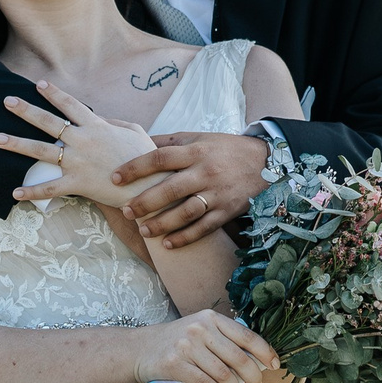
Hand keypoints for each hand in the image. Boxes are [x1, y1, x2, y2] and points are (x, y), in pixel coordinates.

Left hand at [0, 82, 144, 204]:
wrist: (151, 187)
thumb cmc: (146, 159)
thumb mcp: (134, 132)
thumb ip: (114, 122)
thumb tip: (99, 118)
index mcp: (97, 126)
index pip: (70, 105)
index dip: (54, 93)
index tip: (38, 84)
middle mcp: (82, 141)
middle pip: (48, 122)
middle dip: (25, 110)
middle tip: (7, 101)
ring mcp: (78, 162)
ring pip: (41, 151)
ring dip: (17, 144)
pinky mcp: (78, 184)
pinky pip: (50, 188)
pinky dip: (32, 192)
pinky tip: (14, 193)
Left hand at [108, 130, 269, 246]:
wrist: (266, 163)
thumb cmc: (224, 149)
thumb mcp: (199, 138)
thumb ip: (169, 142)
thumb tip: (137, 141)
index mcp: (196, 151)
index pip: (160, 157)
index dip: (135, 168)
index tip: (114, 178)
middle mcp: (205, 172)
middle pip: (170, 189)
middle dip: (145, 202)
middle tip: (125, 210)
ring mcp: (217, 194)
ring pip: (186, 212)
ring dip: (162, 224)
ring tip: (143, 230)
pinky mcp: (228, 211)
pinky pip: (204, 228)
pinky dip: (185, 238)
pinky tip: (167, 244)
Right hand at [133, 309, 280, 382]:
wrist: (141, 349)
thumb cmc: (177, 342)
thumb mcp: (200, 330)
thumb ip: (224, 338)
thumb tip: (256, 359)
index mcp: (211, 318)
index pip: (246, 336)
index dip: (265, 352)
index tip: (275, 364)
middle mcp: (200, 329)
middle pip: (238, 357)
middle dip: (253, 375)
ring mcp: (187, 346)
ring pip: (223, 372)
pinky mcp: (175, 364)